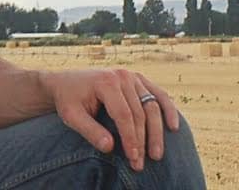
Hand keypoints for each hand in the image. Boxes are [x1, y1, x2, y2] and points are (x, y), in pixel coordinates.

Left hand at [42, 68, 178, 172]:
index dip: (130, 138)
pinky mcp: (139, 79)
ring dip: (157, 132)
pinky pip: (159, 94)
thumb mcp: (71, 116)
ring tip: (157, 155)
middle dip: (142, 140)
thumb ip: (89, 130)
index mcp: (106, 81)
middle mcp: (122, 76)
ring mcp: (133, 76)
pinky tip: (173, 127)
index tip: (133, 158)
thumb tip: (110, 148)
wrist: (65, 83)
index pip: (124, 115)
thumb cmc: (68, 100)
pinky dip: (168, 110)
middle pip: (140, 112)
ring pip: (152, 106)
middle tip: (141, 163)